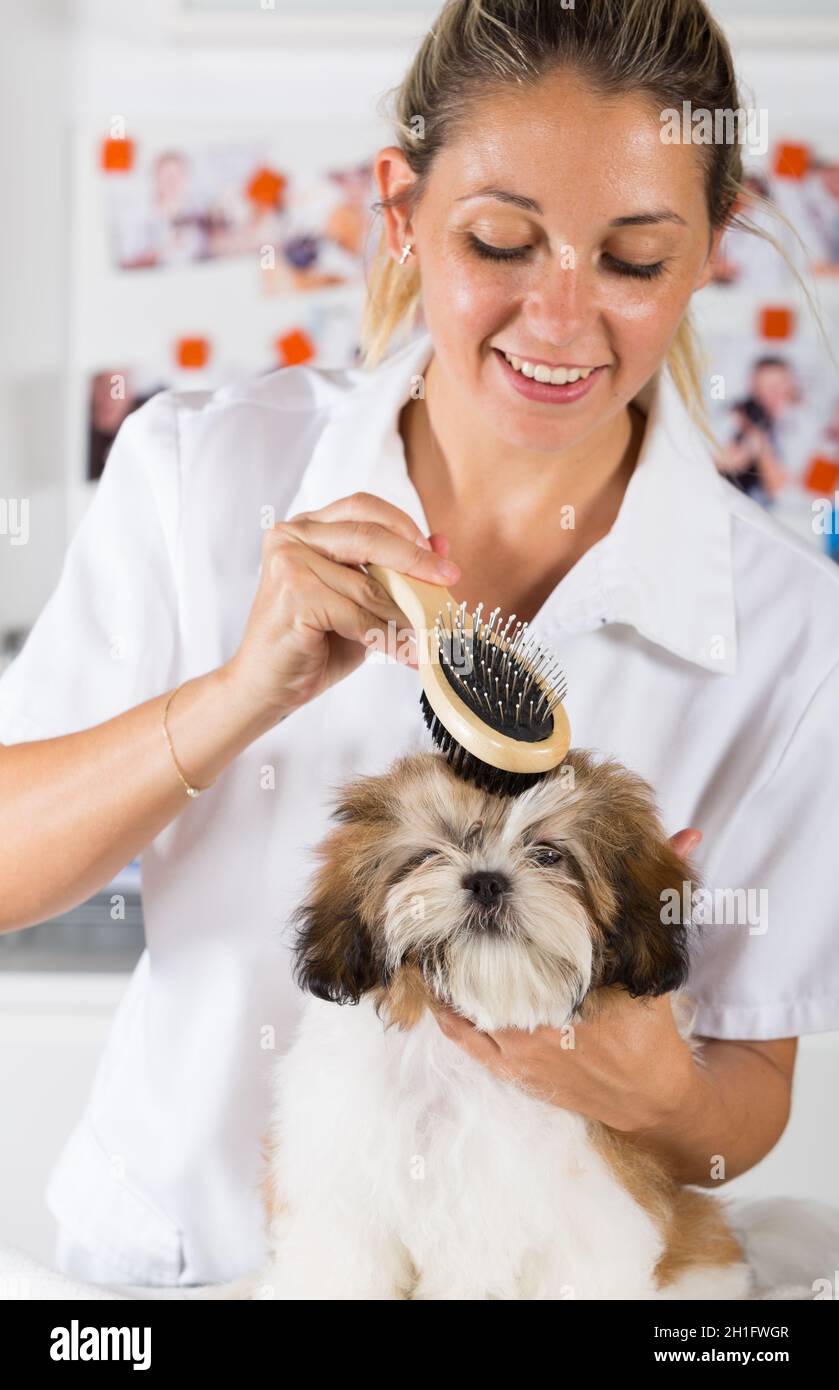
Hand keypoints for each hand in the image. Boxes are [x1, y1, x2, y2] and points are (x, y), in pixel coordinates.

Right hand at [222, 491, 457, 722]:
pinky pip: (357, 616)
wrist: (265, 687)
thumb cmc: (313, 643)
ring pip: (368, 585)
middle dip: (416, 561)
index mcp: (306, 527)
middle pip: (369, 536)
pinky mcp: (293, 595)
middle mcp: (291, 535)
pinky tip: (406, 654)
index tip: (439, 558)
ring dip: (405, 613)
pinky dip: (387, 638)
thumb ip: (393, 572)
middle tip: (449, 581)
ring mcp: (288, 562)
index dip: (405, 528)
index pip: (363, 509)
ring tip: (431, 634)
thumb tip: (442, 544)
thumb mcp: (360, 602)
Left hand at [429, 828, 702, 1131]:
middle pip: (490, 965)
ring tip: (436, 934)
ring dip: (452, 969)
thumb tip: (690, 834)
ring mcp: (521, 1049)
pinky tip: (435, 986)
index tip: (486, 879)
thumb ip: (664, 900)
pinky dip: (447, 1012)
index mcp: (577, 987)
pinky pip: (464, 1039)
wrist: (653, 1100)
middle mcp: (542, 1018)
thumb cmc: (652, 1028)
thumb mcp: (657, 962)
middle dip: (472, 931)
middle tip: (453, 896)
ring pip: (469, 1001)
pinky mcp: (513, 1071)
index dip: (505, 905)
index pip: (529, 936)